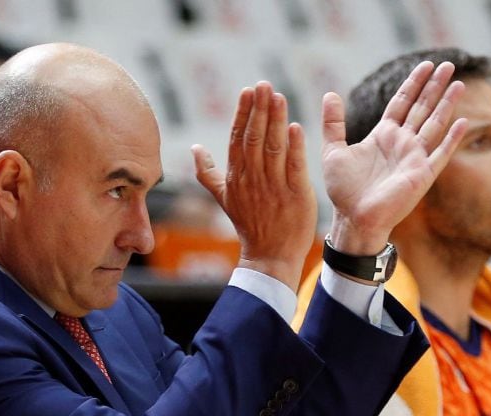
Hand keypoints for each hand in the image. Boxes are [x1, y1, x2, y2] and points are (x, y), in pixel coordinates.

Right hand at [193, 82, 317, 288]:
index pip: (238, 139)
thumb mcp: (224, 198)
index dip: (243, 113)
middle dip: (259, 110)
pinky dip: (294, 147)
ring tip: (280, 97)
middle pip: (254, 138)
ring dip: (276, 121)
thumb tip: (194, 149)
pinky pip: (294, 168)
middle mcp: (253, 180)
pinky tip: (295, 127)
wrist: (269, 256)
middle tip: (265, 84)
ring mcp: (274, 187)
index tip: (248, 91)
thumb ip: (208, 173)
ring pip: (273, 148)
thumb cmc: (249, 225)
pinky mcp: (295, 196)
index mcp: (237, 177)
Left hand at [322, 60, 467, 253]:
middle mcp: (402, 143)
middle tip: (448, 64)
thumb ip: (333, 123)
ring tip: (459, 83)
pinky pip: (440, 153)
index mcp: (383, 135)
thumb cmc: (344, 191)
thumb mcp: (333, 150)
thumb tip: (330, 94)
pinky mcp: (422, 175)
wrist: (353, 219)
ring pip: (434, 124)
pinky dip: (451, 138)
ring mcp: (414, 158)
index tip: (425, 65)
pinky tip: (462, 121)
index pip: (402, 103)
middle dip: (434, 86)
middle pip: (422, 107)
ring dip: (447, 104)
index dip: (413, 83)